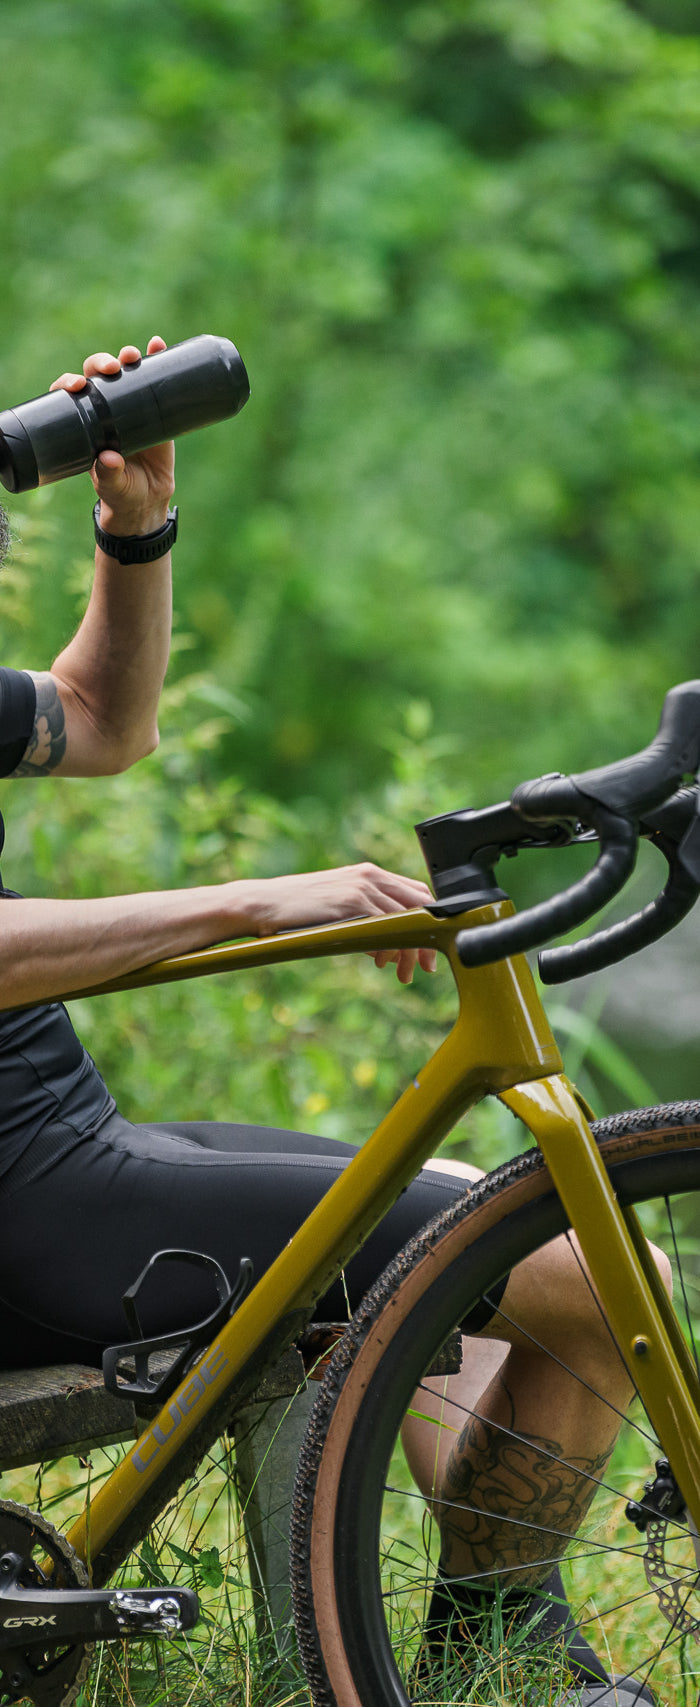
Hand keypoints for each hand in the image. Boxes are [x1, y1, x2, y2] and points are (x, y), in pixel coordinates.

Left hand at [49, 337, 174, 535]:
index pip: (70, 394)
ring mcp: (130, 404)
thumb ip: (109, 474)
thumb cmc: (122, 491)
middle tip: (112, 368)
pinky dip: (156, 358)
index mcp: (84, 422)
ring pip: (124, 371)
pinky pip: (154, 378)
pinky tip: (157, 344)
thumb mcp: (112, 485)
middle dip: (100, 364)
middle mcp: (104, 408)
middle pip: (96, 375)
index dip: (68, 383)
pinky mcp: (154, 406)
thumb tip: (109, 458)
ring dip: (128, 357)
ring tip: (134, 355)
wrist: (148, 498)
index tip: (77, 385)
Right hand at [239, 863, 437, 983]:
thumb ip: (365, 915)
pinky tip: (381, 962)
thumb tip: (387, 943)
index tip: (426, 947)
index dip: (427, 921)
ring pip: (406, 919)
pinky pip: (385, 925)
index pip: (416, 893)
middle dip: (426, 939)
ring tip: (403, 973)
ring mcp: (362, 887)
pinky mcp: (352, 902)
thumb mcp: (338, 908)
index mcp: (369, 874)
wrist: (264, 904)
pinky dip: (389, 947)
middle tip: (425, 967)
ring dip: (409, 950)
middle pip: (420, 906)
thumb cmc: (296, 910)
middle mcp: (371, 876)